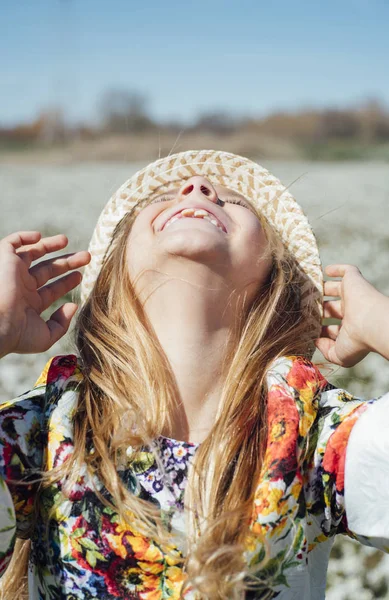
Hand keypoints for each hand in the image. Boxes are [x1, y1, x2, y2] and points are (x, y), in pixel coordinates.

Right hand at [0, 231, 90, 357]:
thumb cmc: (18, 333)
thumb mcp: (45, 336)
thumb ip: (61, 323)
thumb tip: (73, 306)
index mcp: (29, 305)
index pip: (51, 290)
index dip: (66, 282)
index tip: (80, 276)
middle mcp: (21, 287)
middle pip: (47, 270)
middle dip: (67, 262)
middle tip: (86, 256)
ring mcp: (13, 273)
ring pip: (32, 253)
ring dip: (49, 245)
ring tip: (66, 240)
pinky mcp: (4, 260)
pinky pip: (11, 242)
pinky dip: (24, 237)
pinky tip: (40, 237)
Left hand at [315, 264, 382, 366]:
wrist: (373, 324)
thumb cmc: (357, 342)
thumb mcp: (339, 355)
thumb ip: (326, 350)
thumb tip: (316, 341)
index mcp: (350, 329)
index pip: (333, 328)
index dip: (321, 328)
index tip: (308, 328)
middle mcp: (352, 312)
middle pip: (331, 307)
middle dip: (318, 308)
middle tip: (301, 306)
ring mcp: (353, 296)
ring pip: (336, 289)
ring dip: (322, 289)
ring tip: (306, 288)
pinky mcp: (355, 281)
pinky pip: (347, 271)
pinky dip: (337, 269)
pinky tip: (326, 270)